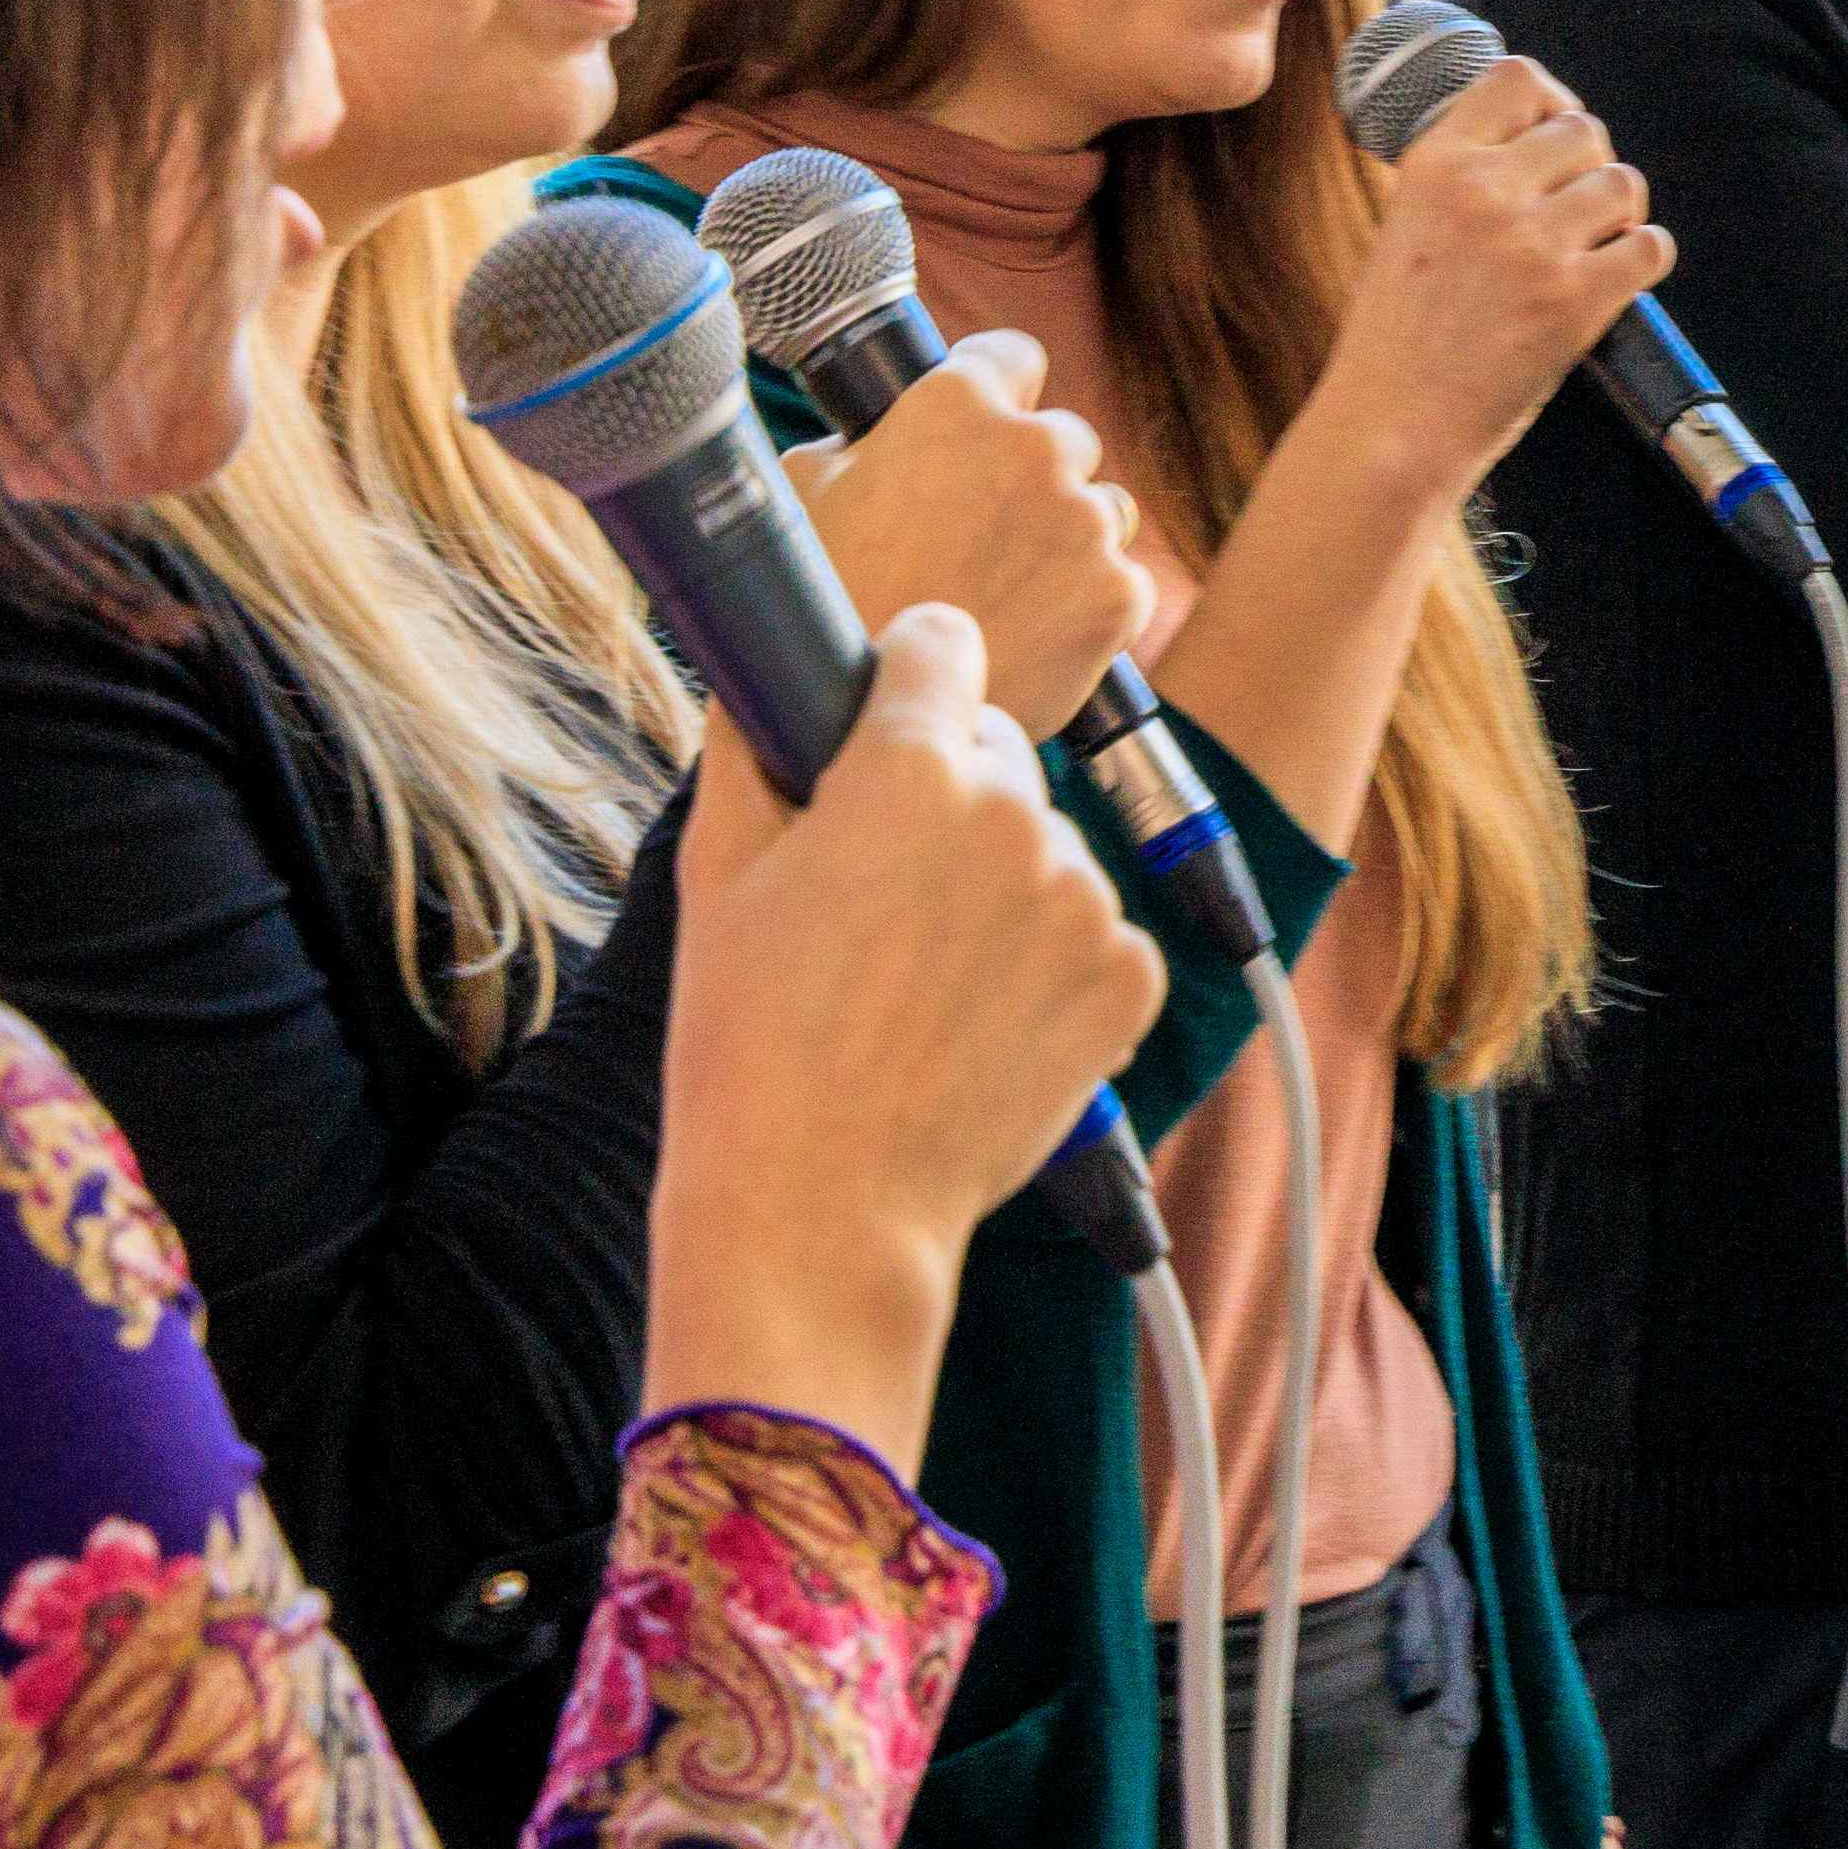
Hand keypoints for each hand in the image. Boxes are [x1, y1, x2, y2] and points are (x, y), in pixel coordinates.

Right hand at [650, 605, 1167, 1448]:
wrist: (823, 1204)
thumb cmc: (750, 1045)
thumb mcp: (717, 877)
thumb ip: (754, 753)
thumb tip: (765, 683)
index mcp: (909, 772)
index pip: (943, 643)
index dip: (909, 676)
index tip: (890, 713)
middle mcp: (1017, 817)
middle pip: (997, 751)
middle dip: (949, 793)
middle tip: (883, 888)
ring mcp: (1085, 900)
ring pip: (1048, 846)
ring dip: (1003, 884)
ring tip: (923, 979)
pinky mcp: (1130, 976)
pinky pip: (1095, 929)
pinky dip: (1052, 962)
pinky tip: (979, 1019)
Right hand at [791, 329, 1153, 738]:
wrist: (857, 723)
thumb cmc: (817, 603)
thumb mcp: (802, 487)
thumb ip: (859, 442)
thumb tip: (872, 436)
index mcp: (958, 402)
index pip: (1013, 356)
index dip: (993, 391)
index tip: (979, 428)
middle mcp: (1037, 448)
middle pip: (1064, 438)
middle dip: (1032, 475)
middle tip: (981, 532)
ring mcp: (1086, 522)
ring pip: (1104, 508)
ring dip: (1069, 537)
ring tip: (1006, 590)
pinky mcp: (1118, 595)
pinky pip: (1122, 580)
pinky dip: (1089, 603)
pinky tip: (1032, 632)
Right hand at [1340, 54, 1671, 466]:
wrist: (1393, 425)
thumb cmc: (1397, 338)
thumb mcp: (1406, 225)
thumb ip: (1463, 179)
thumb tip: (1534, 144)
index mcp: (1436, 164)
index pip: (1519, 78)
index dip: (1551, 102)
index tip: (1553, 135)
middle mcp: (1487, 190)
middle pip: (1584, 129)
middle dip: (1591, 165)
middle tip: (1578, 207)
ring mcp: (1534, 244)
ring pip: (1624, 184)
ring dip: (1620, 213)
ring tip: (1595, 245)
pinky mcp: (1576, 299)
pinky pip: (1650, 248)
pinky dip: (1644, 259)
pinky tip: (1617, 277)